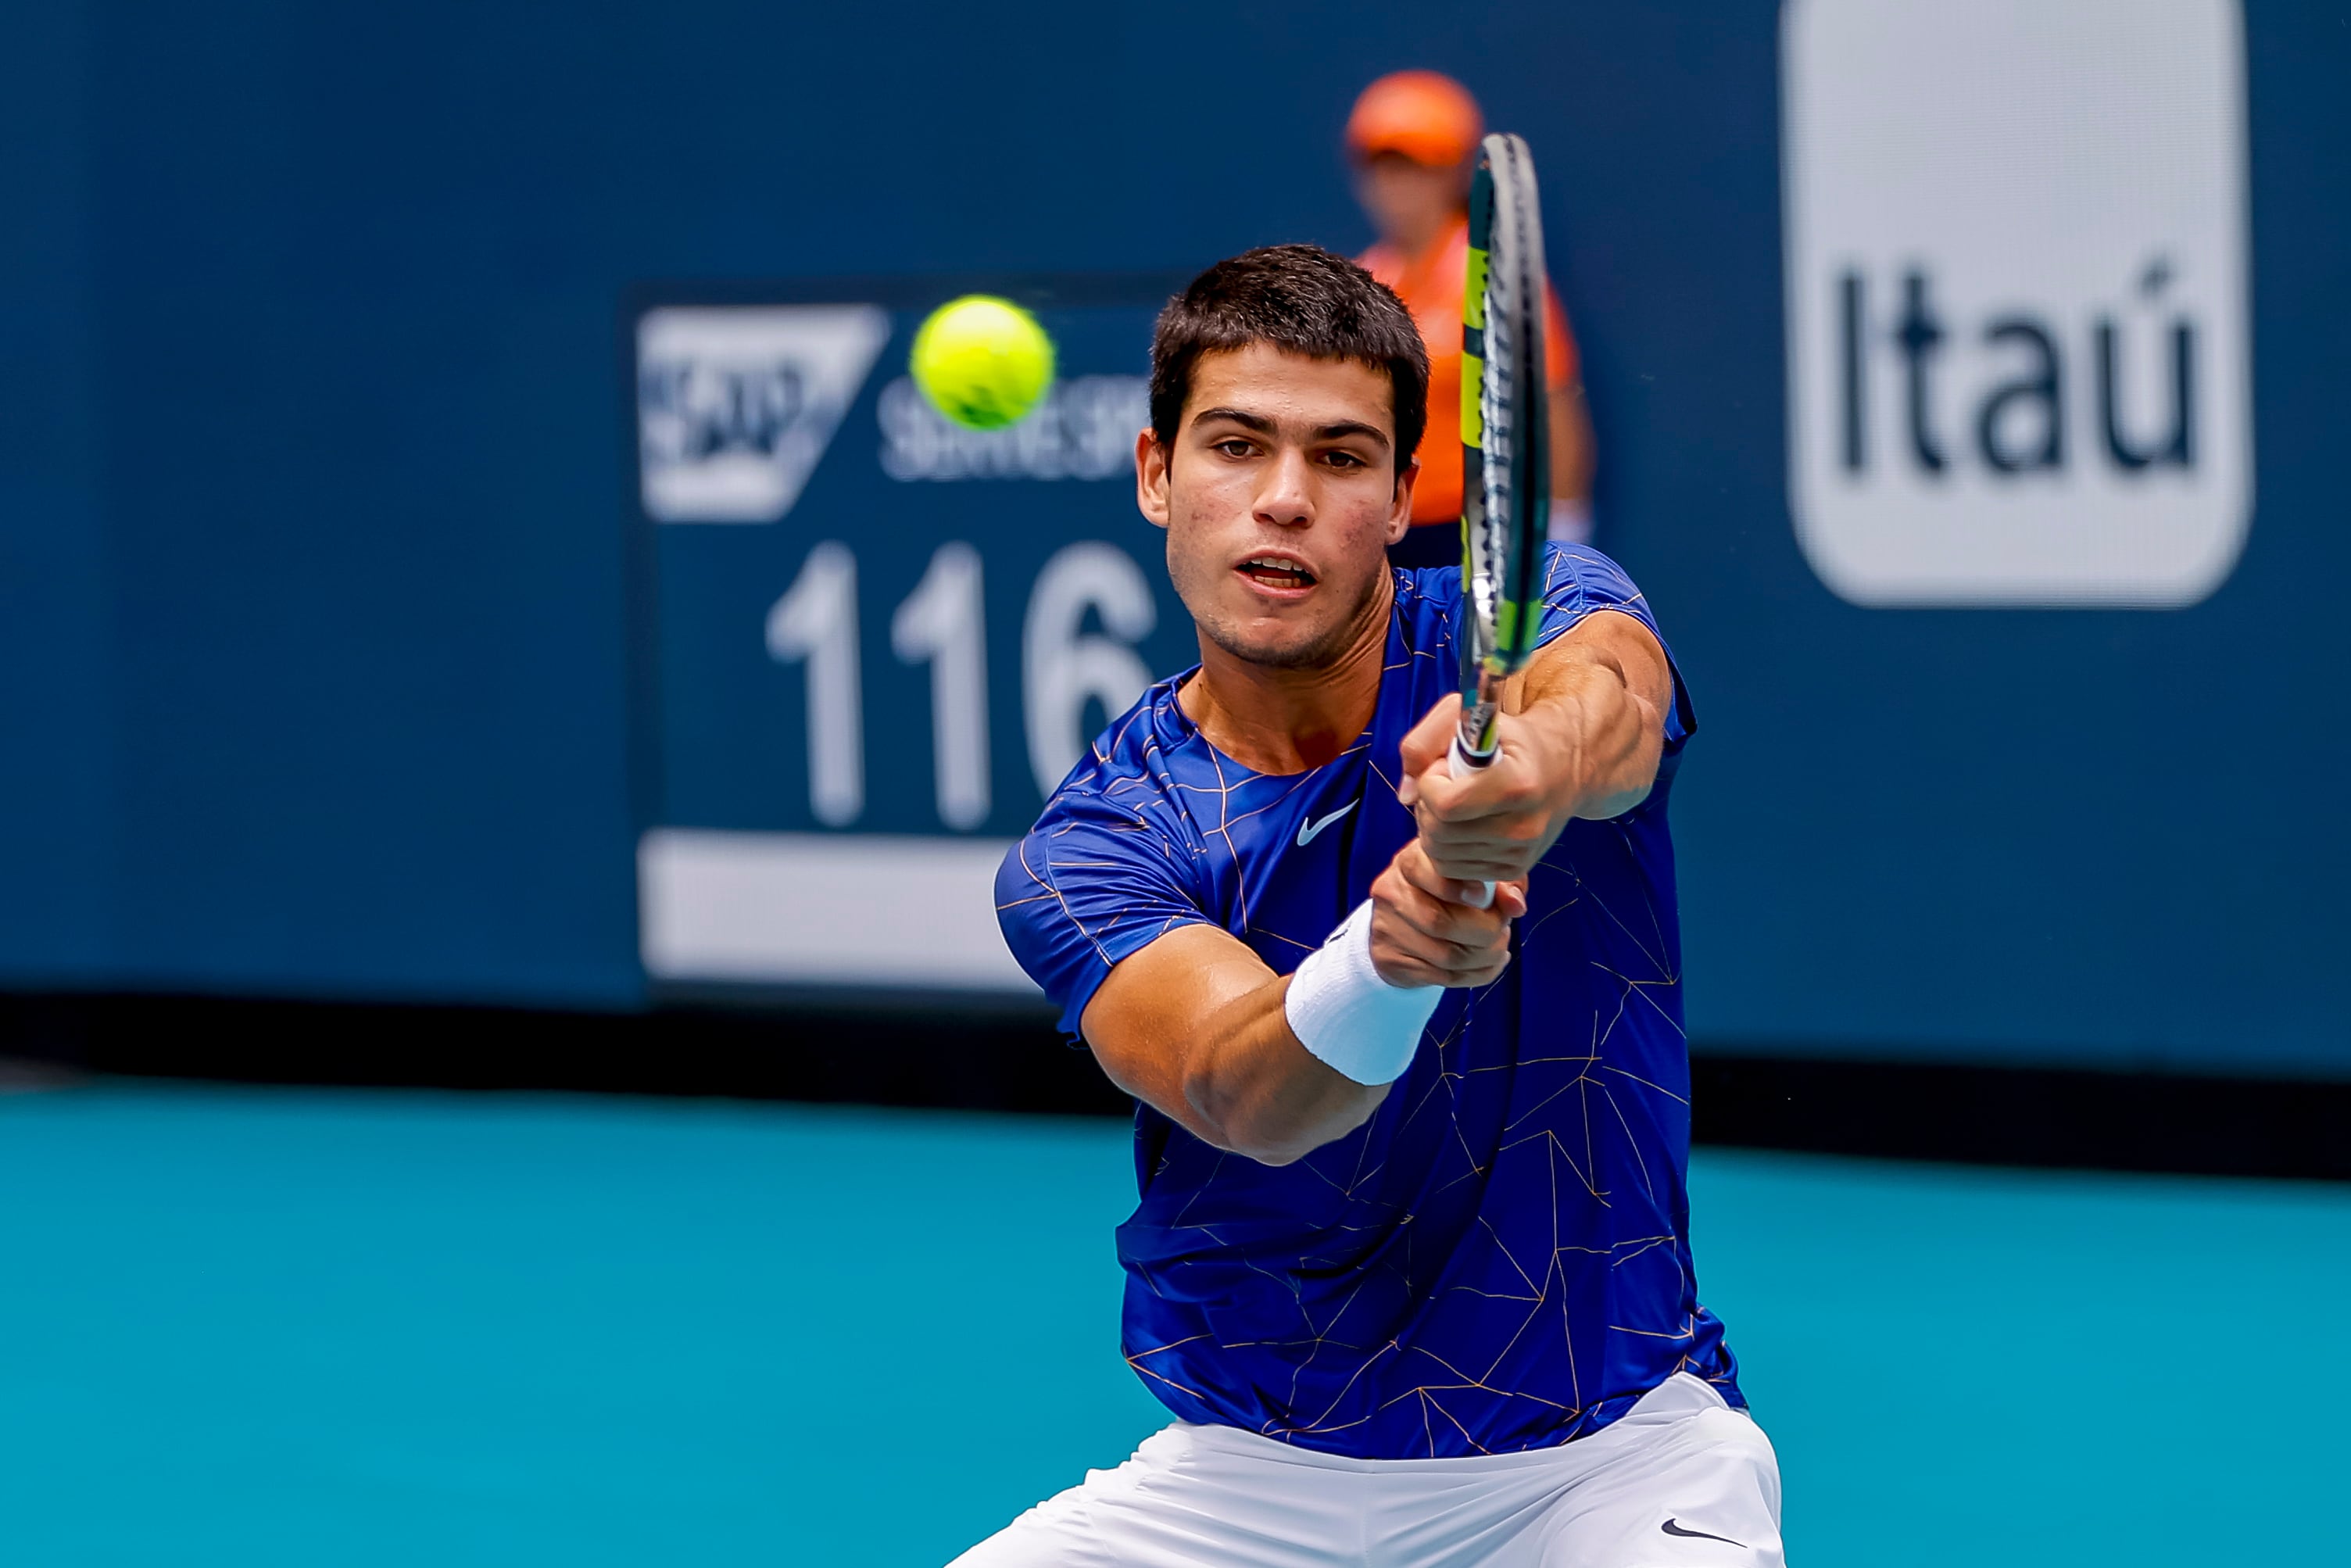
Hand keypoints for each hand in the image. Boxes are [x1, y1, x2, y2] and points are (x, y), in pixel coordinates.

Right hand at [1367, 837, 1525, 988]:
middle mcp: (1391, 892)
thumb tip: (1516, 905)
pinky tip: (1489, 963)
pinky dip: (1479, 974)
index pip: (1423, 870)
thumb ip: (1501, 883)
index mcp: (1410, 862)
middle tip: (1503, 929)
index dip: (1457, 887)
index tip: (1483, 896)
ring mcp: (1387, 929)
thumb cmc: (1449, 892)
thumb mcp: (1474, 875)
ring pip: (1447, 956)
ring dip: (1486, 956)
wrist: (1403, 925)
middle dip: (1486, 931)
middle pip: (1441, 922)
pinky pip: (1445, 977)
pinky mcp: (1391, 960)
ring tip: (1499, 947)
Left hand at [1396, 695, 1576, 885]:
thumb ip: (1424, 742)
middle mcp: (1523, 825)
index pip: (1446, 805)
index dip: (1429, 784)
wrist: (1561, 770)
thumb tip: (1405, 794)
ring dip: (1432, 828)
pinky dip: (1445, 848)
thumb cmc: (1511, 740)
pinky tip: (1461, 824)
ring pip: (1440, 855)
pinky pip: (1453, 869)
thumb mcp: (1469, 718)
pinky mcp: (1514, 870)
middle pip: (1439, 833)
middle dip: (1426, 806)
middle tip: (1444, 786)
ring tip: (1453, 804)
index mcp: (1517, 784)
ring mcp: (1520, 853)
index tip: (1443, 768)